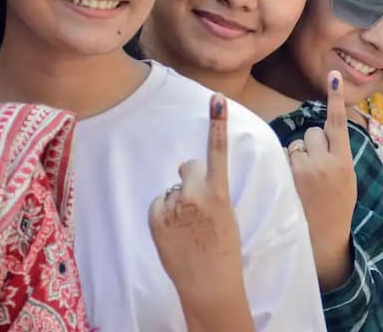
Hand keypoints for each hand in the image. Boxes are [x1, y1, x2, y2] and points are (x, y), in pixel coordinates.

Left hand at [148, 94, 249, 323]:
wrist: (209, 282)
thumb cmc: (222, 249)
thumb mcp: (226, 214)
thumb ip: (211, 192)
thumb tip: (190, 177)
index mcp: (219, 193)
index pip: (218, 152)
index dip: (217, 124)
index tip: (217, 99)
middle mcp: (195, 195)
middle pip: (189, 167)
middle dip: (191, 178)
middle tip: (198, 205)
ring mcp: (174, 206)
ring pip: (173, 188)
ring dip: (177, 202)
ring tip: (187, 228)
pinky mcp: (157, 217)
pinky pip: (159, 203)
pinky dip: (164, 214)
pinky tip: (174, 232)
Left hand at [286, 70, 357, 290]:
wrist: (323, 237)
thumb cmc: (337, 207)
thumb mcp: (347, 179)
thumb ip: (337, 155)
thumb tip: (324, 134)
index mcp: (343, 161)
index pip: (338, 123)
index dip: (335, 99)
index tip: (333, 76)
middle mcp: (323, 162)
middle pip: (312, 133)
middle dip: (312, 144)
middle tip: (316, 168)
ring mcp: (302, 170)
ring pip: (296, 145)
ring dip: (298, 156)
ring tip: (304, 180)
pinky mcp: (285, 177)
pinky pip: (282, 158)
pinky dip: (285, 166)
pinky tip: (292, 184)